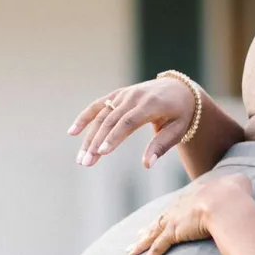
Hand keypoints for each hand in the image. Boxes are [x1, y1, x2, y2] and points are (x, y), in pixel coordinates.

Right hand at [70, 76, 199, 168]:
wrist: (180, 89)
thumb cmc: (181, 114)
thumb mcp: (178, 129)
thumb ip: (161, 146)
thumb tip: (147, 165)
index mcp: (151, 104)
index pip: (129, 122)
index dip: (114, 136)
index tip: (101, 152)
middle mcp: (134, 97)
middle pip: (111, 121)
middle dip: (96, 143)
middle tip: (86, 163)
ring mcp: (124, 94)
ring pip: (102, 116)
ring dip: (89, 137)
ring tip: (81, 159)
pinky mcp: (117, 95)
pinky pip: (98, 105)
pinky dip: (84, 117)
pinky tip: (72, 132)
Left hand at [128, 174, 254, 254]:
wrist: (226, 201)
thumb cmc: (236, 193)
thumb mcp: (239, 183)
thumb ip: (238, 184)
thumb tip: (243, 184)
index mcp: (195, 195)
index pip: (179, 207)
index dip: (171, 214)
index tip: (165, 218)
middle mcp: (180, 207)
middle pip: (161, 219)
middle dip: (149, 228)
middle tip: (139, 234)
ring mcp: (175, 220)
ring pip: (153, 234)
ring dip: (141, 243)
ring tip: (130, 251)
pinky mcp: (173, 233)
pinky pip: (156, 250)